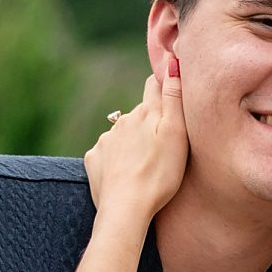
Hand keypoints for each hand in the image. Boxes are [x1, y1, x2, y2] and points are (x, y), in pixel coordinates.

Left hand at [84, 59, 186, 220]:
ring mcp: (105, 141)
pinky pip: (107, 153)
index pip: (155, 84)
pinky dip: (116, 160)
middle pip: (140, 113)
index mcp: (146, 112)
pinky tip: (126, 175)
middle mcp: (122, 121)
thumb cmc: (160, 175)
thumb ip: (174, 98)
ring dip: (132, 142)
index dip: (164, 82)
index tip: (171, 86)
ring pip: (122, 134)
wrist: (126, 210)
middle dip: (150, 121)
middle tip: (163, 142)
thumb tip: (172, 61)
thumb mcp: (177, 134)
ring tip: (145, 165)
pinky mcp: (93, 160)